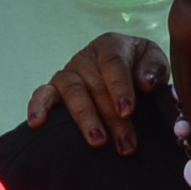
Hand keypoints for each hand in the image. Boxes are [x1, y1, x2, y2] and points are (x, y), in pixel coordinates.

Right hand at [34, 33, 165, 155]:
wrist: (126, 70)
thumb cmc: (141, 68)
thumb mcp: (154, 62)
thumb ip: (154, 69)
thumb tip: (145, 83)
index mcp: (111, 45)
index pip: (113, 64)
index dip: (120, 87)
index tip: (128, 110)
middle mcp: (86, 57)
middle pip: (95, 85)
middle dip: (111, 117)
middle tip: (125, 144)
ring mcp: (68, 72)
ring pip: (72, 92)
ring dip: (85, 118)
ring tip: (97, 142)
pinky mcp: (53, 88)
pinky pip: (41, 94)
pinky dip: (37, 107)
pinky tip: (36, 123)